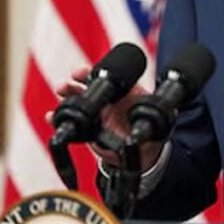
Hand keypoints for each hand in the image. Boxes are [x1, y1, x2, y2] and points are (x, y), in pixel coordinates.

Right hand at [48, 67, 162, 169]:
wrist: (143, 151)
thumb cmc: (151, 129)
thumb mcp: (160, 119)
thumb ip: (161, 113)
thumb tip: (171, 109)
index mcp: (123, 92)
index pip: (107, 77)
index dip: (93, 72)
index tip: (81, 72)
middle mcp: (108, 101)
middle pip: (87, 87)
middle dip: (74, 83)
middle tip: (65, 84)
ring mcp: (97, 115)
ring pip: (77, 102)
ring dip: (66, 97)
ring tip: (59, 95)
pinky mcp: (89, 131)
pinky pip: (73, 124)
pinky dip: (59, 120)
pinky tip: (51, 117)